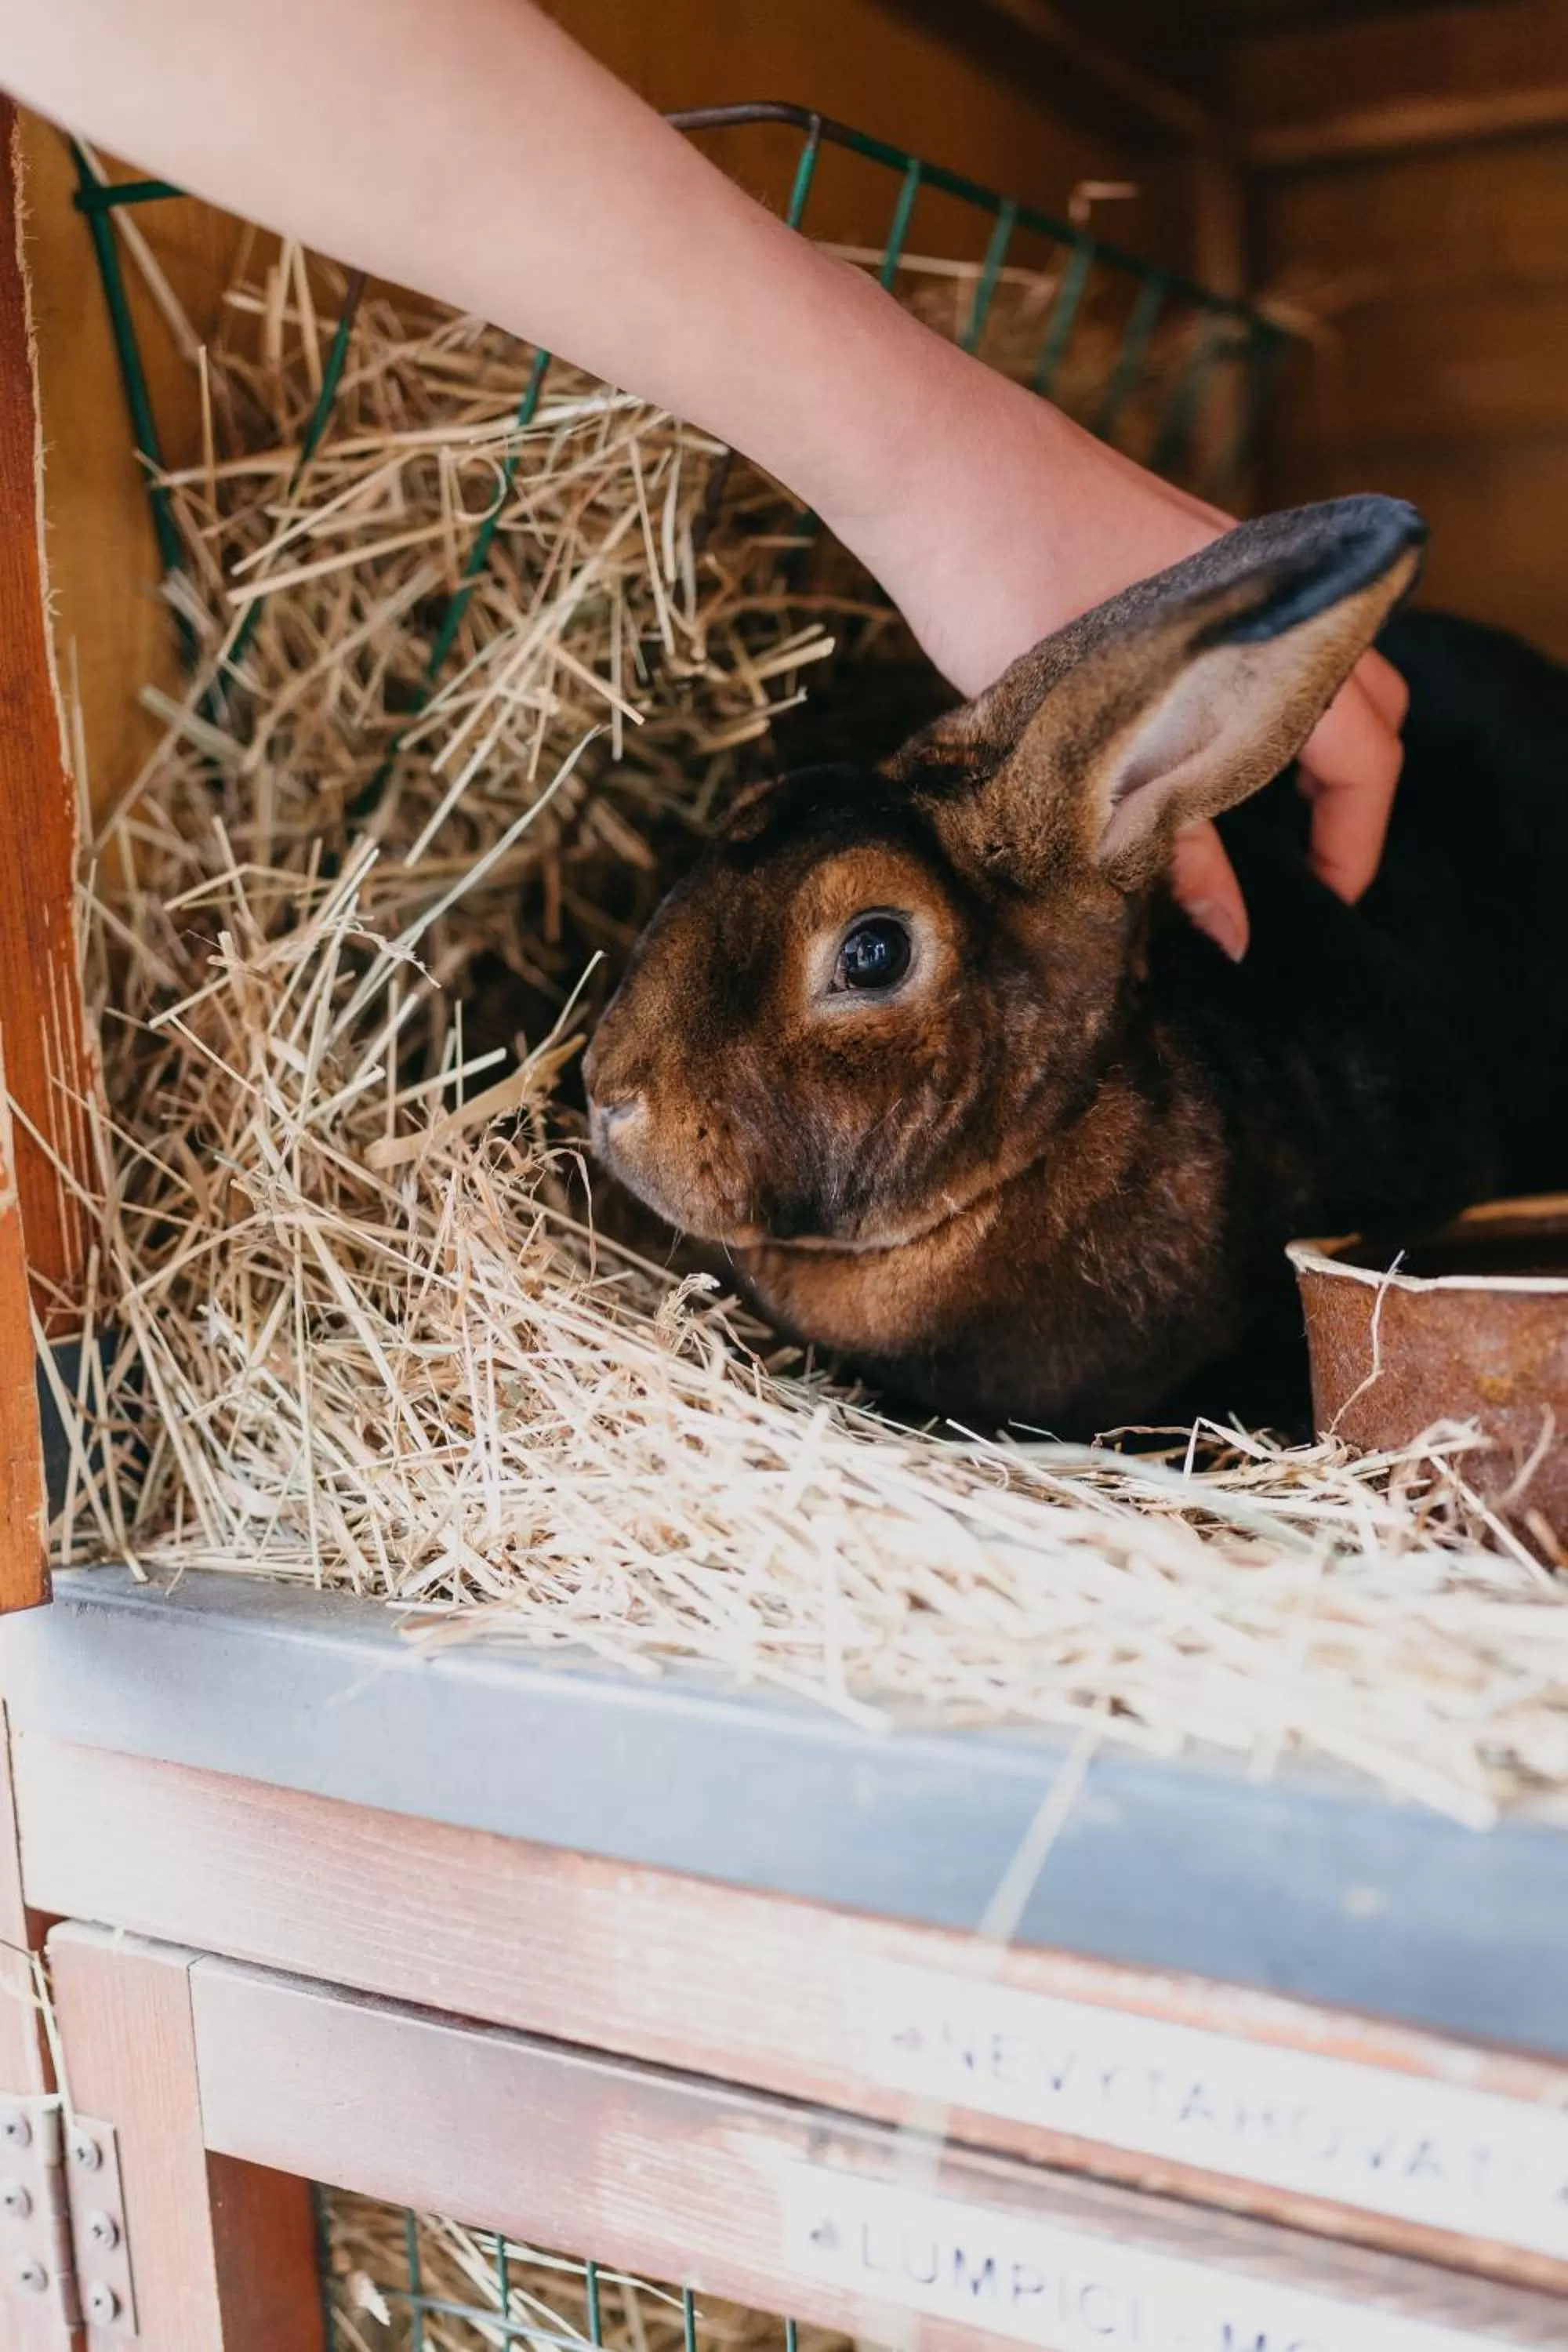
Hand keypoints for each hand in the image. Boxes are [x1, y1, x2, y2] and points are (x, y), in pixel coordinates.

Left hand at [829, 346, 1409, 962]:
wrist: (939, 466)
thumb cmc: (1001, 590)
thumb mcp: (1091, 747)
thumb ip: (1175, 842)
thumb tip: (1235, 934)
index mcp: (1273, 639)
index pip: (1368, 757)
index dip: (1356, 843)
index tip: (1330, 904)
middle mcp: (1278, 591)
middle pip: (1368, 708)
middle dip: (1347, 796)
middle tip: (1301, 874)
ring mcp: (1238, 565)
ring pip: (1318, 669)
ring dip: (1304, 746)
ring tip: (1249, 823)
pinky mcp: (1189, 556)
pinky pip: (1264, 637)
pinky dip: (1261, 699)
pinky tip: (1197, 742)